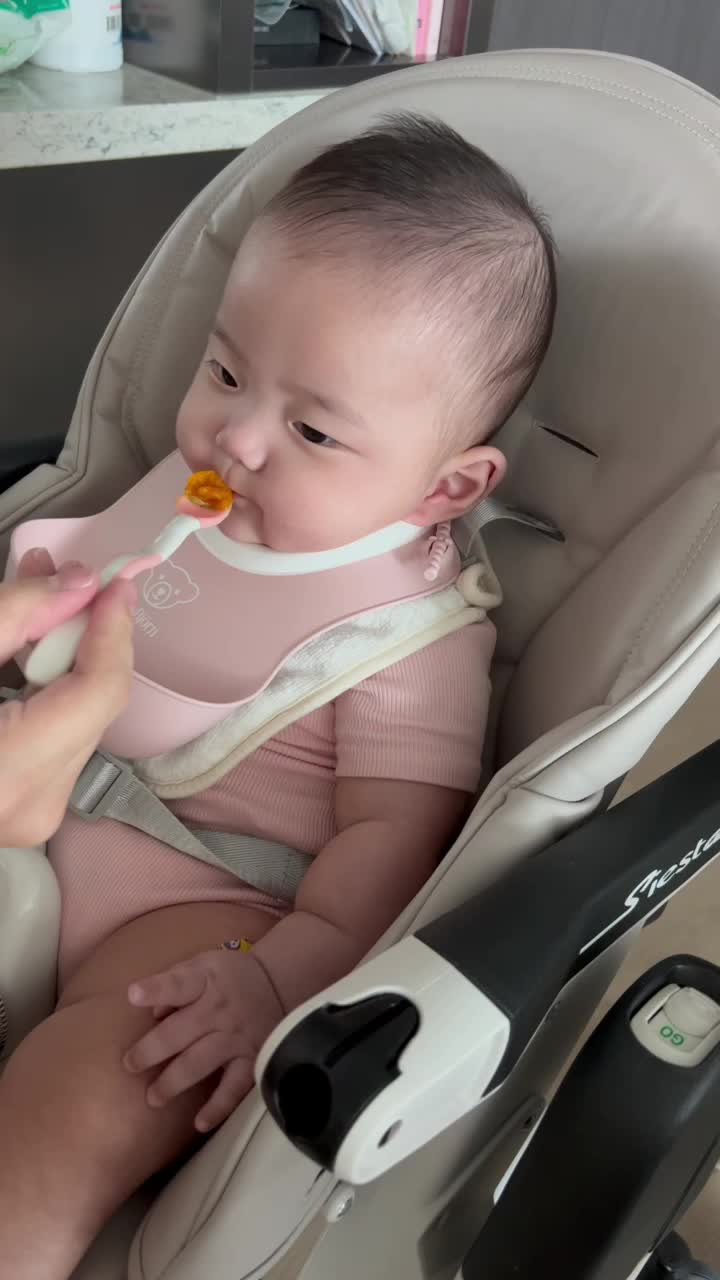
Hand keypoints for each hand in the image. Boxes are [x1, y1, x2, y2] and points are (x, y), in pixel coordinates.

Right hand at [0, 549, 134, 845]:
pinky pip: (57, 740)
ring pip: (79, 720)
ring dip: (61, 662)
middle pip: (94, 704)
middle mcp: (33, 805)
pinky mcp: (28, 812)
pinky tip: (20, 661)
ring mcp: (33, 816)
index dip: (111, 630)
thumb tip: (75, 583)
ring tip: (27, 612)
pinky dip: (46, 696)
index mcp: (8, 771)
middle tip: (55, 579)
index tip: (111, 582)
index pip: (99, 692)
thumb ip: (13, 615)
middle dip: (81, 636)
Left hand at [124, 948, 285, 1131]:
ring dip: (173, 1082)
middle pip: (179, 1033)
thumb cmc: (227, 976)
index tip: (133, 995)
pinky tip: (200, 1122)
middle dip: (150, 1051)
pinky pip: (234, 1087)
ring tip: (153, 1098)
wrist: (276, 983)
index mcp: (205, 981)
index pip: (179, 984)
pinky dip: (218, 1107)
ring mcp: (235, 1038)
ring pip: (199, 1063)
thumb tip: (153, 1014)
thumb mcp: (202, 965)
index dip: (156, 990)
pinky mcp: (251, 1060)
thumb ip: (175, 982)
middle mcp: (219, 1011)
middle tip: (130, 1065)